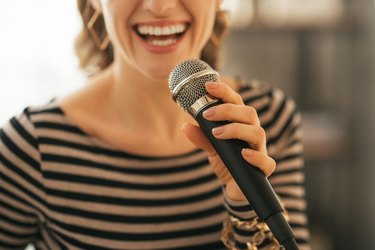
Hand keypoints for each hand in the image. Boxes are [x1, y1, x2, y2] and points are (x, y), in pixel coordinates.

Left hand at [182, 81, 275, 200]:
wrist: (234, 186)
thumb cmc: (226, 161)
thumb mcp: (211, 147)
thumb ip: (201, 137)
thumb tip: (186, 126)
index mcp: (241, 123)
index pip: (236, 102)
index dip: (224, 92)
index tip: (208, 86)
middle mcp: (252, 133)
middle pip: (249, 113)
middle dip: (228, 110)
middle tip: (207, 114)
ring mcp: (260, 150)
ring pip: (258, 132)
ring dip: (236, 130)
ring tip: (217, 133)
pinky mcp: (263, 169)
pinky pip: (267, 162)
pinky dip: (256, 157)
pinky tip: (244, 154)